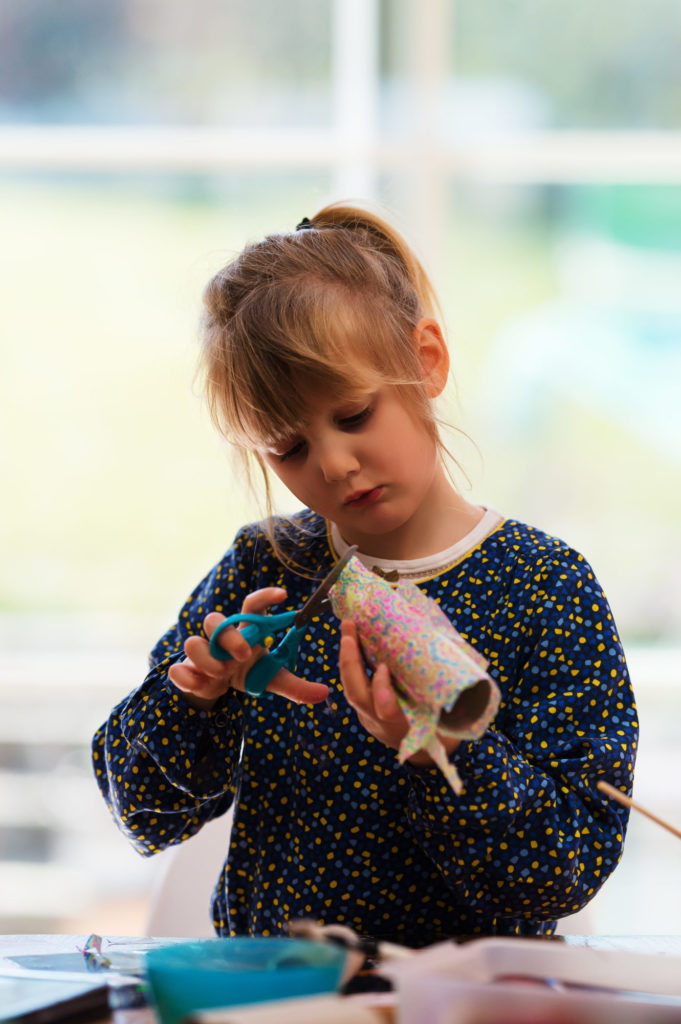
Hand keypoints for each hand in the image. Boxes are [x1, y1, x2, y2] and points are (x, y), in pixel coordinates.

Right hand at [168, 587, 329, 708]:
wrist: (217, 689)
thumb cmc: (247, 673)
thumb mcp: (271, 679)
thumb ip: (296, 686)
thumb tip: (324, 694)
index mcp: (245, 632)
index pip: (251, 605)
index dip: (265, 596)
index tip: (284, 594)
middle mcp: (220, 637)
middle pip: (216, 620)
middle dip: (228, 636)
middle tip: (244, 655)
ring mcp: (201, 652)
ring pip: (192, 642)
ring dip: (208, 659)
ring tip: (223, 675)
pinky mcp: (185, 670)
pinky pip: (178, 669)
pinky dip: (188, 678)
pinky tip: (203, 687)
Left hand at [339, 620, 458, 765]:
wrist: (425, 750)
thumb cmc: (441, 722)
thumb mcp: (448, 711)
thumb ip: (444, 687)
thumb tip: (452, 646)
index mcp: (407, 725)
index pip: (387, 712)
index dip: (382, 692)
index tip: (383, 668)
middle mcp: (384, 722)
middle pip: (359, 698)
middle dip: (351, 665)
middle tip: (349, 635)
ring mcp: (372, 718)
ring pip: (352, 692)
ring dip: (347, 658)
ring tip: (348, 628)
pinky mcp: (366, 710)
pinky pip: (354, 686)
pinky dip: (352, 663)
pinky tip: (352, 638)